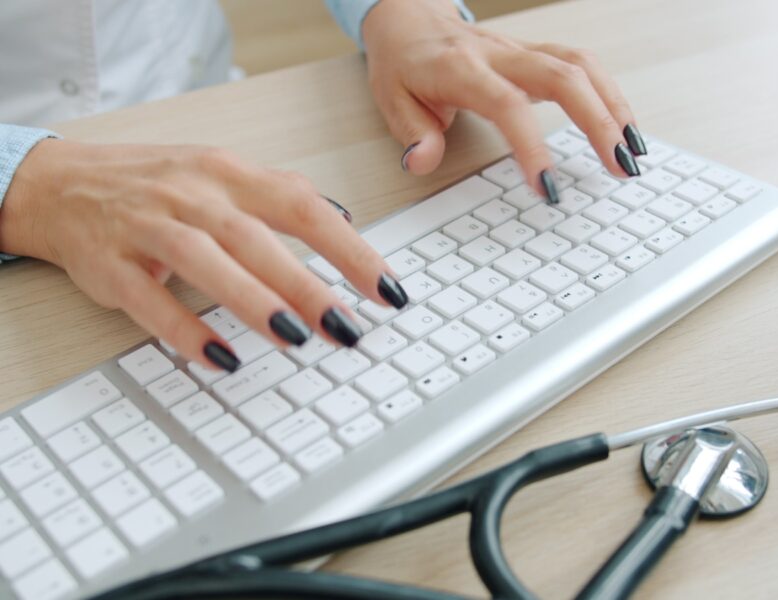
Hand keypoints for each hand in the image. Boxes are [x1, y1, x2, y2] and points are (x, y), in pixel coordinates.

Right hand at [0, 140, 408, 370]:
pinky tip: (221, 358)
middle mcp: (193, 196)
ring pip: (206, 260)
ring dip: (255, 300)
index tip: (387, 290)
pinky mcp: (111, 265)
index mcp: (230, 175)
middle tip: (349, 326)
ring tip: (297, 337)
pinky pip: (149, 300)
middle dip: (309, 284)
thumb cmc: (157, 184)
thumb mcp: (222, 173)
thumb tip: (343, 217)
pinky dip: (185, 330)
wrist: (62, 183)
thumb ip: (281, 194)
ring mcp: (149, 227)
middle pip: (258, 238)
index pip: (303, 207)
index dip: (351, 249)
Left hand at [362, 0, 645, 196]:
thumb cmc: (404, 62)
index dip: (530, 145)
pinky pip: (582, 66)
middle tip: (620, 168)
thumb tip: (423, 161)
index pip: (506, 104)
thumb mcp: (391, 100)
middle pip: (562, 76)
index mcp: (460, 68)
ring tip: (634, 153)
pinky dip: (609, 96)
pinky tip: (623, 128)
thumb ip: (413, 133)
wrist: (409, 19)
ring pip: (581, 65)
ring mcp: (521, 50)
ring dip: (614, 108)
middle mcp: (498, 53)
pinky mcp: (536, 54)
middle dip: (597, 123)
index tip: (547, 187)